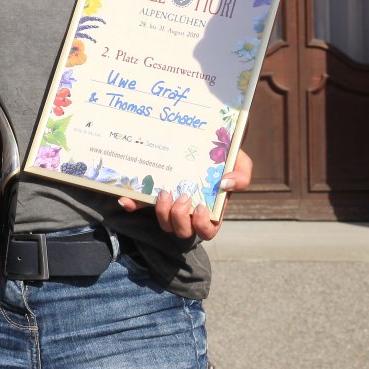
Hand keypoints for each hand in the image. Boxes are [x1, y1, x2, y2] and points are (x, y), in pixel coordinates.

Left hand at [118, 149, 253, 241]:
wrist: (205, 137)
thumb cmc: (224, 155)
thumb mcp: (240, 161)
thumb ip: (241, 175)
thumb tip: (226, 185)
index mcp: (211, 208)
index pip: (206, 231)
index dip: (202, 225)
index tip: (200, 207)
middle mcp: (189, 210)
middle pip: (182, 231)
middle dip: (179, 218)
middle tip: (182, 197)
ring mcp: (170, 203)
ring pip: (163, 223)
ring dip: (161, 212)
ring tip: (165, 192)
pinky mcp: (151, 193)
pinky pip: (139, 205)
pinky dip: (132, 204)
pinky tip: (126, 198)